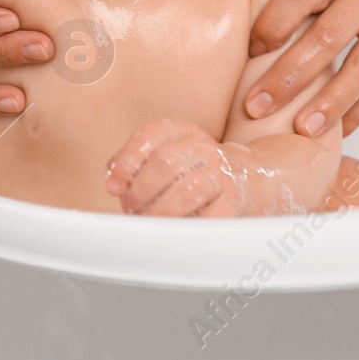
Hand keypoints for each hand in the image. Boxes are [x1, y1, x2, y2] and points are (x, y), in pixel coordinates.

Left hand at [105, 117, 250, 216]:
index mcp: (180, 130)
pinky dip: (185, 227)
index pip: (150, 135)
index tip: (115, 187)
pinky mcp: (233, 200)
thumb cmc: (191, 168)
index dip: (127, 162)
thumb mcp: (161, 153)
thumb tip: (113, 183)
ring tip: (149, 220)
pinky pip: (206, 217)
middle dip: (140, 193)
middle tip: (132, 209)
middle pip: (165, 164)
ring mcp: (221, 172)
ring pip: (185, 192)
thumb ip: (131, 163)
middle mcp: (202, 146)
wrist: (244, 176)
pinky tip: (174, 229)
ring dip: (159, 212)